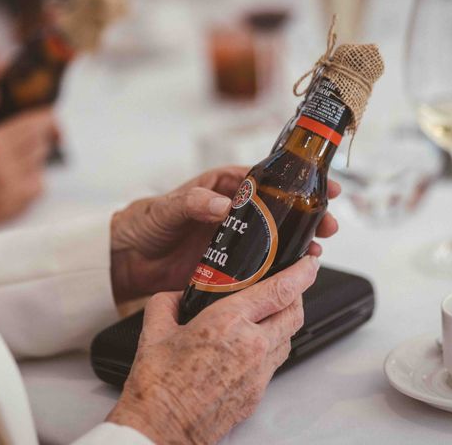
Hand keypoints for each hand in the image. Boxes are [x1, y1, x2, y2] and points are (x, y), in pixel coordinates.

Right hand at [0, 95, 56, 230]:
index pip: (34, 129)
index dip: (46, 119)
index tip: (48, 114)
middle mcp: (3, 175)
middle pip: (41, 149)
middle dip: (39, 136)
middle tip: (30, 128)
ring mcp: (6, 197)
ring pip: (41, 171)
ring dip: (35, 158)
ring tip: (19, 150)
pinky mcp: (4, 212)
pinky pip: (34, 192)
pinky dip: (32, 179)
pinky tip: (16, 171)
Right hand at [107, 255, 318, 443]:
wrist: (161, 427)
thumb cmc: (159, 386)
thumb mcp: (155, 330)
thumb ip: (168, 302)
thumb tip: (177, 296)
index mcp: (227, 323)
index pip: (279, 291)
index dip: (301, 273)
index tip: (308, 263)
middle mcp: (250, 346)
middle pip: (294, 314)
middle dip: (298, 295)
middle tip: (290, 285)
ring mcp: (257, 373)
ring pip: (288, 339)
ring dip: (285, 322)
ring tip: (269, 314)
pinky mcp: (257, 393)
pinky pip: (274, 363)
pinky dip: (271, 347)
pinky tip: (252, 345)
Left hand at [110, 166, 339, 302]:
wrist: (125, 259)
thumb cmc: (144, 222)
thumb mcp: (167, 207)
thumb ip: (193, 202)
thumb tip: (222, 205)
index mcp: (220, 189)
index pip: (263, 179)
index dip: (292, 179)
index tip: (317, 182)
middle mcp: (231, 214)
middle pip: (276, 210)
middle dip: (305, 213)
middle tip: (327, 222)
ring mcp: (231, 241)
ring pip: (272, 239)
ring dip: (296, 242)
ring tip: (315, 249)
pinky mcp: (225, 266)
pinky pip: (256, 266)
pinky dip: (274, 269)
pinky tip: (290, 273)